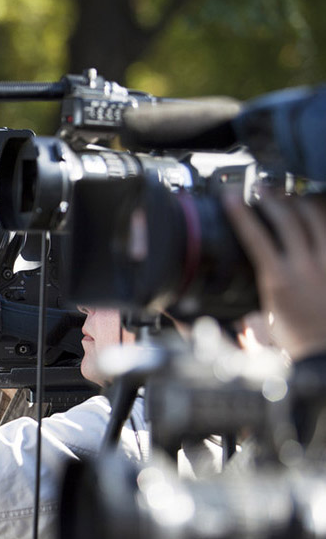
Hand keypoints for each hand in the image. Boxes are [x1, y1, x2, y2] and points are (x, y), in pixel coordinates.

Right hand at [223, 192, 325, 359]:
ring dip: (298, 203)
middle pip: (287, 220)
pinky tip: (313, 213)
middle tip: (259, 187)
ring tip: (287, 195)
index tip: (231, 197)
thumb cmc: (294, 339)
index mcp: (277, 280)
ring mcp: (325, 264)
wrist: (325, 351)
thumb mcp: (262, 318)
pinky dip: (320, 219)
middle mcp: (304, 267)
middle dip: (270, 198)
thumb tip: (222, 292)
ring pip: (314, 220)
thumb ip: (249, 295)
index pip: (255, 236)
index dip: (241, 213)